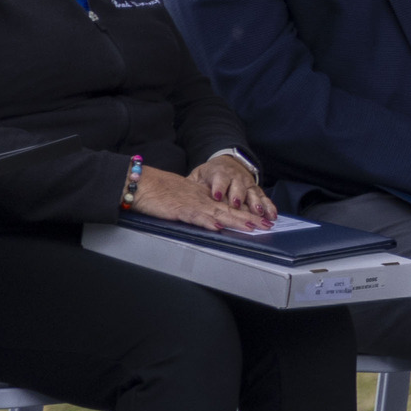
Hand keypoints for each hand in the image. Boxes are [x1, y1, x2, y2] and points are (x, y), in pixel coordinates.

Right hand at [127, 163, 263, 232]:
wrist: (143, 183)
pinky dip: (206, 222)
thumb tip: (213, 220)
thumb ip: (199, 206)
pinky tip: (217, 226)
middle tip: (267, 225)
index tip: (262, 219)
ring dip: (235, 220)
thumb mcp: (185, 197)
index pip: (230, 206)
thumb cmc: (161, 191)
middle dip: (250, 218)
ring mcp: (192, 204)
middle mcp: (203, 200)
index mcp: (205, 197)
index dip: (247, 213)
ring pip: (218, 213)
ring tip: (252, 226)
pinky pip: (195, 217)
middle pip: (230, 210)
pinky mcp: (179, 210)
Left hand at [191, 151, 279, 230]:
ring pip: (252, 194)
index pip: (219, 180)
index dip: (219, 188)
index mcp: (219, 173)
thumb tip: (181, 194)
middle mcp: (235, 178)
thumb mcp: (197, 176)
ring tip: (259, 212)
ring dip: (256, 203)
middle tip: (237, 205)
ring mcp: (247, 184)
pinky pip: (263, 198)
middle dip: (238, 197)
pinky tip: (272, 215)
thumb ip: (192, 186)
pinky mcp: (255, 190)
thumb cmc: (209, 174)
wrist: (226, 163)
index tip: (217, 196)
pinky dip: (268, 206)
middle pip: (238, 188)